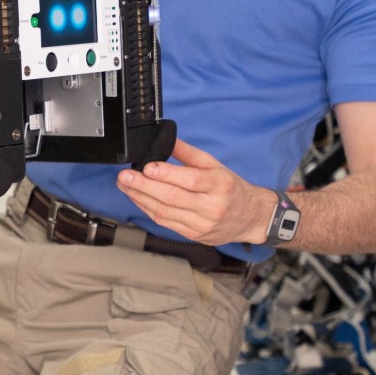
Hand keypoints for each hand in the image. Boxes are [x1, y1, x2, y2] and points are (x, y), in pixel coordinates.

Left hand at [116, 139, 274, 247]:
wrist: (250, 217)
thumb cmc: (231, 188)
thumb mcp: (215, 165)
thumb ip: (189, 153)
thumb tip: (165, 139)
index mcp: (220, 185)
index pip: (190, 180)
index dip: (166, 174)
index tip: (147, 167)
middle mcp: (212, 206)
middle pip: (172, 197)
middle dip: (144, 186)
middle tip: (125, 176)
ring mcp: (202, 224)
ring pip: (165, 212)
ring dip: (140, 198)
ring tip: (126, 185)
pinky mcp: (193, 235)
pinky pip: (165, 222)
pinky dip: (148, 210)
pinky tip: (138, 199)